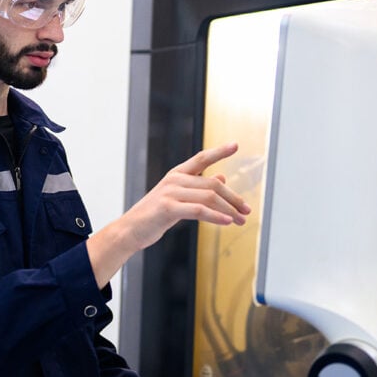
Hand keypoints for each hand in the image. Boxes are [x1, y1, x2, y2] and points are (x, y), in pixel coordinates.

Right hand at [87, 143, 251, 286]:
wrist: (130, 230)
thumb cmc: (154, 215)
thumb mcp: (178, 198)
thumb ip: (198, 188)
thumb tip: (223, 177)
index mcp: (177, 174)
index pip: (201, 158)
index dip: (219, 151)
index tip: (235, 145)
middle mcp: (174, 180)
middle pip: (213, 184)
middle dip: (233, 198)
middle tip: (246, 210)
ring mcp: (170, 192)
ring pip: (209, 197)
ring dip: (229, 210)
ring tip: (240, 220)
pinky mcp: (168, 208)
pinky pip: (199, 210)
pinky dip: (216, 216)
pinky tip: (227, 222)